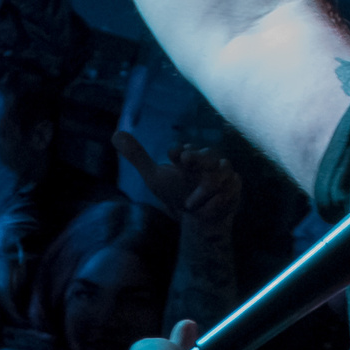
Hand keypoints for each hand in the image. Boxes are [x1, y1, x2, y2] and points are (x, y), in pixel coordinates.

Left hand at [115, 131, 240, 229]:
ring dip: (207, 186)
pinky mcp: (234, 189)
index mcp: (188, 157)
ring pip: (223, 170)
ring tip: (189, 204)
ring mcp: (223, 175)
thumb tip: (115, 133)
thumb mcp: (154, 176)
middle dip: (199, 158)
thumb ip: (137, 156)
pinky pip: (233, 189)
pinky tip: (206, 210)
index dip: (180, 151)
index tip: (175, 155)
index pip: (185, 150)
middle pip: (208, 155)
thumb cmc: (176, 191)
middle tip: (186, 162)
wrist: (199, 216)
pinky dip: (220, 199)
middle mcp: (207, 163)